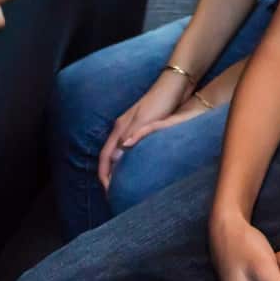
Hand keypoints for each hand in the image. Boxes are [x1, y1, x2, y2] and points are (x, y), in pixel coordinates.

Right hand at [97, 68, 194, 189]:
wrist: (175, 86)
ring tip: (124, 187)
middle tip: (115, 194)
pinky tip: (138, 170)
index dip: (104, 175)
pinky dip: (129, 163)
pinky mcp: (143, 129)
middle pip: (109, 157)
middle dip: (109, 176)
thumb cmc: (160, 102)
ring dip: (119, 171)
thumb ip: (130, 136)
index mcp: (120, 127)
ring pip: (120, 155)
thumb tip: (115, 158)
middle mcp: (123, 129)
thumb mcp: (145, 120)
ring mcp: (132, 129)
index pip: (105, 156)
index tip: (108, 192)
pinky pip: (130, 151)